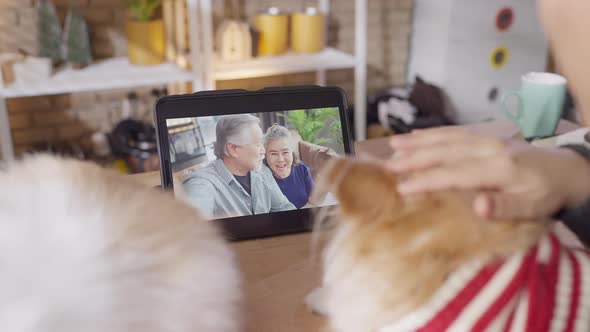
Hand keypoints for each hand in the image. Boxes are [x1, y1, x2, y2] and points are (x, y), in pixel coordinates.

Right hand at [387, 127, 589, 219]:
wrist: (565, 170)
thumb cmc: (545, 194)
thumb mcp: (531, 208)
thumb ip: (503, 207)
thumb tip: (477, 207)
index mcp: (499, 168)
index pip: (455, 174)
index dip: (426, 180)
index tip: (401, 188)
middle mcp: (489, 148)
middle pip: (445, 151)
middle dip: (413, 158)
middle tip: (385, 166)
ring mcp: (486, 138)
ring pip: (446, 138)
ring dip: (418, 141)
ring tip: (392, 146)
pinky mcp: (485, 136)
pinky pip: (454, 131)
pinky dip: (432, 133)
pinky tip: (415, 135)